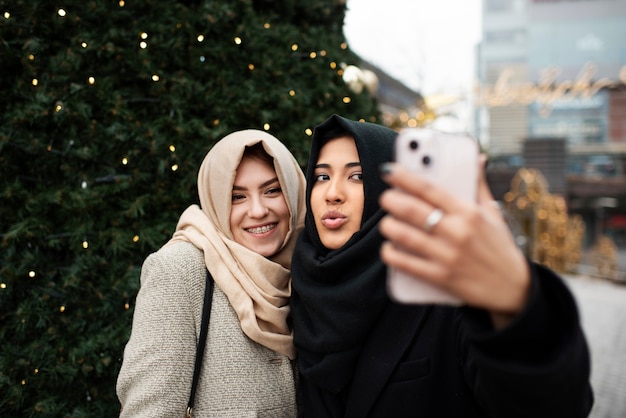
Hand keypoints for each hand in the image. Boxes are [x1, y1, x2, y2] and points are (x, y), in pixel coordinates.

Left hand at [379, 156, 530, 325]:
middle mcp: (457, 232)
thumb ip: (479, 185)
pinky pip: (405, 264)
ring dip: (388, 226)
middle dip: (391, 201)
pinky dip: (391, 254)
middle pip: (412, 210)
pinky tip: (389, 248)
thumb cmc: (500, 247)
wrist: (513, 289)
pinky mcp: (441, 278)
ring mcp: (447, 256)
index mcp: (469, 212)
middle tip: (386, 198)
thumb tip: (477, 157)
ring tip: (387, 223)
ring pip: (404, 236)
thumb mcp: (494, 214)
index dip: (405, 177)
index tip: (389, 171)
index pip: (429, 189)